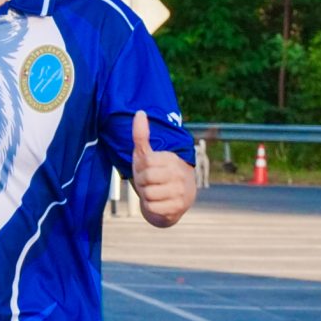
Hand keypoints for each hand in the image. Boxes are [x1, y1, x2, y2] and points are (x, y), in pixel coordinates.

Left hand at [131, 112, 196, 227]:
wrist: (174, 202)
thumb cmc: (157, 175)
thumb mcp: (146, 155)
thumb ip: (141, 135)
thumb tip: (139, 112)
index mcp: (172, 158)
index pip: (145, 162)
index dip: (140, 169)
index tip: (148, 170)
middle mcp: (180, 173)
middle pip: (145, 178)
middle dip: (142, 183)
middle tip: (149, 184)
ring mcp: (181, 191)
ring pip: (148, 194)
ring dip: (146, 196)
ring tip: (154, 193)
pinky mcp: (178, 208)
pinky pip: (152, 208)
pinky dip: (151, 208)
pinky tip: (159, 204)